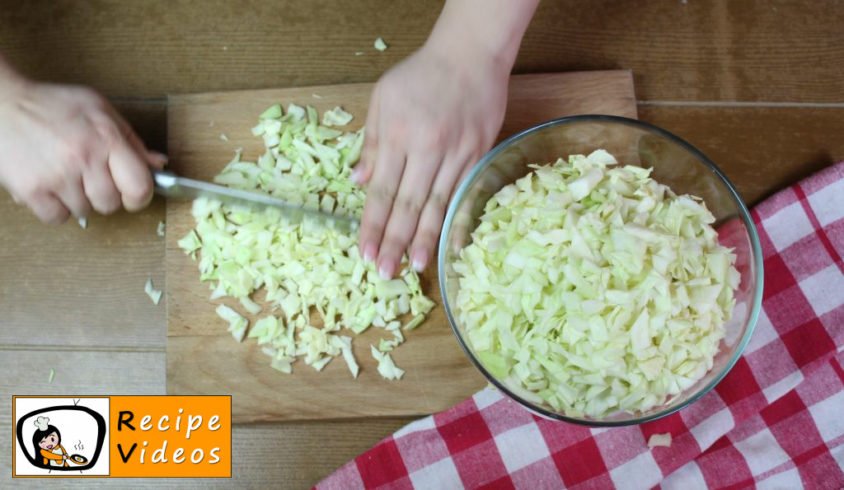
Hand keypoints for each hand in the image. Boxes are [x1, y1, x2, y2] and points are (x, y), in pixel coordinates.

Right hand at [0, 75, 165, 223]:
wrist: (1, 103)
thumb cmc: (52, 105)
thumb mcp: (99, 111)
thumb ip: (131, 140)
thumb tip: (157, 165)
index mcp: (107, 138)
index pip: (140, 187)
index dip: (138, 196)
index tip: (130, 193)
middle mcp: (84, 158)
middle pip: (111, 204)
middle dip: (103, 195)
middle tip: (88, 176)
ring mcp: (57, 176)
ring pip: (84, 212)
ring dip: (77, 199)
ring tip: (64, 173)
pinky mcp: (32, 190)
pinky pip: (57, 218)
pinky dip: (54, 208)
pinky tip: (49, 186)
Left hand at [354, 42, 507, 277]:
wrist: (471, 54)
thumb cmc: (422, 74)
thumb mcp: (384, 98)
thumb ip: (372, 142)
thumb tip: (359, 183)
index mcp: (398, 135)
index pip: (382, 191)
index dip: (373, 225)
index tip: (365, 252)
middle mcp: (427, 149)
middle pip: (408, 205)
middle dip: (395, 242)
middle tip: (385, 272)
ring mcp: (456, 154)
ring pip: (438, 205)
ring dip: (425, 239)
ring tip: (415, 267)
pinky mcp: (479, 155)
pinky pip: (464, 194)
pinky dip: (455, 221)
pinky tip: (450, 244)